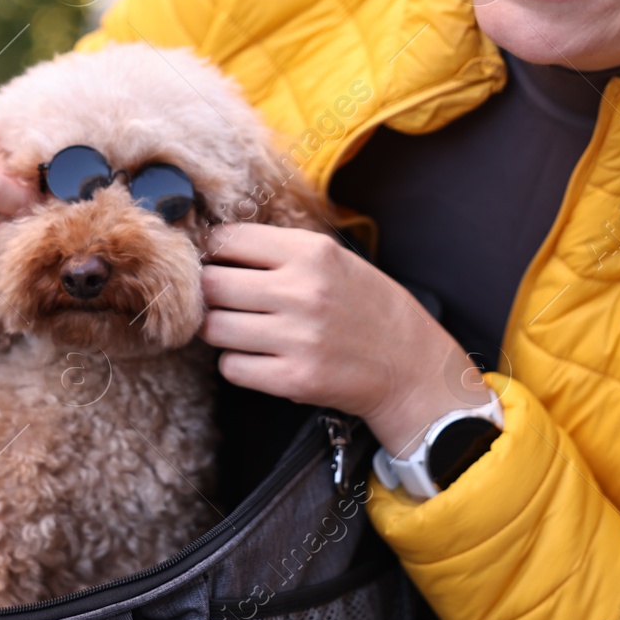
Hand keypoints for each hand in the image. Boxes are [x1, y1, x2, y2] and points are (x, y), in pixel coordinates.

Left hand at [198, 222, 493, 456]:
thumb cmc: (367, 307)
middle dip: (209, 293)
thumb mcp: (335, 259)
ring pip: (213, 327)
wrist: (410, 366)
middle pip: (211, 284)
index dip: (214, 252)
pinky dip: (238, 364)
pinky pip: (231, 367)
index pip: (228, 240)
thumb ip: (281, 249)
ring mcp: (298, 337)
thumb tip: (217, 246)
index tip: (218, 263)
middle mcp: (302, 291)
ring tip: (242, 330)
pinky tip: (259, 358)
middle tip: (224, 301)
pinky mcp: (294, 378)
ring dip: (220, 330)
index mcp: (312, 252)